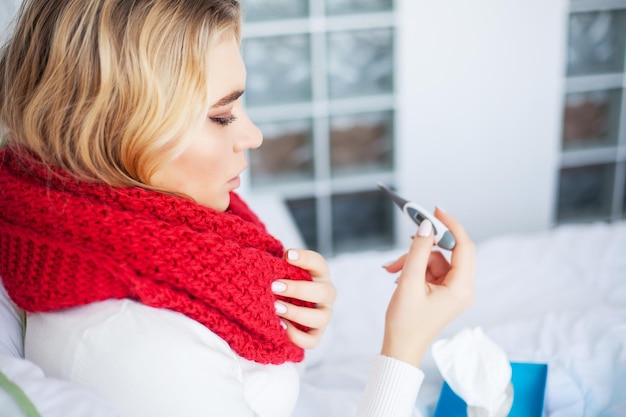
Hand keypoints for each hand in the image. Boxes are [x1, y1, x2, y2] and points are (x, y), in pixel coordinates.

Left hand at [272, 249, 335, 349]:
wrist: (285, 302)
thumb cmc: (283, 280)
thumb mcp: (282, 269)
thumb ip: (277, 263)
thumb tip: (265, 260)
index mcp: (320, 275)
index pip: (318, 263)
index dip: (304, 258)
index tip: (287, 255)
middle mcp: (326, 295)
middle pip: (323, 292)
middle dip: (298, 289)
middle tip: (274, 286)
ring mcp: (323, 316)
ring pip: (320, 318)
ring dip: (296, 313)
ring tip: (275, 308)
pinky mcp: (316, 335)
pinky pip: (311, 341)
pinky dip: (296, 336)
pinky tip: (279, 326)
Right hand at [381, 208, 474, 366]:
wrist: (400, 348)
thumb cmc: (405, 322)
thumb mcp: (409, 282)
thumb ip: (419, 251)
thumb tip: (427, 226)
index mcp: (461, 288)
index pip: (464, 246)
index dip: (451, 225)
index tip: (436, 211)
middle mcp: (463, 288)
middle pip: (450, 251)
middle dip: (426, 245)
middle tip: (410, 235)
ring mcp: (453, 291)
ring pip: (436, 260)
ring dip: (413, 260)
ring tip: (392, 269)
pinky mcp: (443, 292)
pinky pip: (430, 270)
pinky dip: (414, 269)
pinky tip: (397, 275)